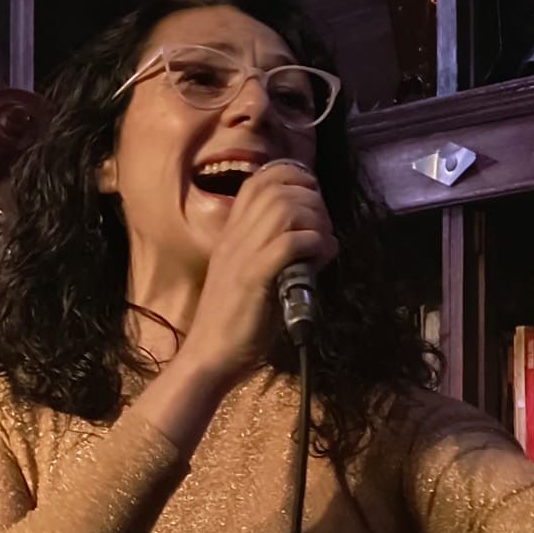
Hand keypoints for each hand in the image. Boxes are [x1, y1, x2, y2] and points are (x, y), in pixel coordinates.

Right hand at [183, 160, 337, 382]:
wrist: (210, 356)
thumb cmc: (236, 322)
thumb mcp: (253, 275)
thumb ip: (276, 252)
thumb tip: (316, 240)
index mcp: (232, 233)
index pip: (260, 181)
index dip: (293, 177)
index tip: (313, 196)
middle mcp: (235, 237)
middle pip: (278, 188)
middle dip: (312, 200)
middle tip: (323, 228)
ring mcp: (242, 255)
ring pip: (285, 209)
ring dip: (315, 221)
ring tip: (322, 244)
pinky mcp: (254, 278)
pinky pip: (289, 243)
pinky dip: (314, 244)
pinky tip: (320, 259)